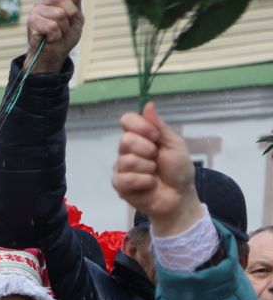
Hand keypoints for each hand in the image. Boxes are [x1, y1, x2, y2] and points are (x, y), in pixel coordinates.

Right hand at [27, 0, 83, 73]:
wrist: (53, 56)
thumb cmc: (64, 37)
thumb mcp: (76, 19)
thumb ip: (77, 3)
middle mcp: (44, 2)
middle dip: (70, 14)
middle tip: (65, 25)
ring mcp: (36, 12)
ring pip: (58, 14)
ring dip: (63, 27)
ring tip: (58, 33)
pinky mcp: (31, 23)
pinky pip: (51, 26)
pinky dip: (56, 35)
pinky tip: (51, 38)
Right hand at [113, 102, 200, 237]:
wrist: (179, 195)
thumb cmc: (178, 170)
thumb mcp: (174, 144)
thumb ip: (159, 126)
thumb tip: (148, 104)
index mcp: (140, 137)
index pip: (127, 121)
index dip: (140, 127)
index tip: (156, 136)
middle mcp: (127, 150)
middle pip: (125, 140)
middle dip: (147, 150)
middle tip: (157, 159)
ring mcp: (121, 168)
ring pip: (127, 161)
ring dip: (148, 168)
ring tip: (154, 174)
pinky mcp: (119, 185)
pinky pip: (125, 178)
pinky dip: (143, 181)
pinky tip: (149, 185)